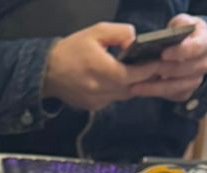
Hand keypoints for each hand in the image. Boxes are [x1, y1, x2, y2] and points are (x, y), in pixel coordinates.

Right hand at [43, 22, 163, 110]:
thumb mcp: (97, 31)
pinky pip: (112, 99)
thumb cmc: (72, 49)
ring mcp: (96, 101)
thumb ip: (121, 33)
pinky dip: (119, 90)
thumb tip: (135, 43)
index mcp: (102, 70)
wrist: (46, 72)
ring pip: (123, 96)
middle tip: (155, 67)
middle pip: (132, 88)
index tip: (159, 61)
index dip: (149, 69)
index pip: (134, 75)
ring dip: (133, 85)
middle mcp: (100, 90)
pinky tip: (118, 80)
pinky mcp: (92, 107)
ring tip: (139, 73)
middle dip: (145, 78)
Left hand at [127, 15, 206, 102]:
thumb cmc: (183, 34)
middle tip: (143, 70)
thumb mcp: (182, 23)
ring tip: (135, 86)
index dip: (179, 52)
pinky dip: (155, 94)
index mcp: (205, 44)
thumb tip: (166, 36)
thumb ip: (177, 26)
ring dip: (155, 88)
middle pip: (184, 70)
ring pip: (176, 87)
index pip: (195, 48)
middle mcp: (204, 64)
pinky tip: (139, 91)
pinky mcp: (185, 92)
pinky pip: (171, 96)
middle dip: (163, 70)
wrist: (188, 49)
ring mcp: (196, 80)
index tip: (163, 54)